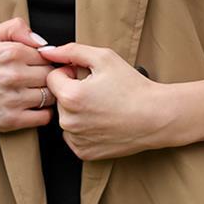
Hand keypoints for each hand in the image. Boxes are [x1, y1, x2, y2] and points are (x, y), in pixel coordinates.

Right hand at [0, 17, 59, 132]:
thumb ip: (15, 28)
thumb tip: (42, 42)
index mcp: (9, 52)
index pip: (46, 56)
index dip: (45, 61)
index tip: (36, 67)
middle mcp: (12, 75)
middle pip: (51, 75)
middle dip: (48, 78)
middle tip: (37, 81)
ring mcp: (13, 98)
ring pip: (51, 96)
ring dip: (47, 95)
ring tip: (35, 94)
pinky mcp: (11, 119)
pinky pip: (44, 117)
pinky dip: (44, 113)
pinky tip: (33, 108)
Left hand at [38, 41, 170, 159]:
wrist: (156, 117)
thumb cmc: (133, 88)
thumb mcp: (104, 58)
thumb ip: (72, 51)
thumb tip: (47, 52)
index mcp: (70, 96)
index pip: (52, 78)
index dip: (70, 72)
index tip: (88, 76)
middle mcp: (69, 121)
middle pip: (58, 99)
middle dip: (73, 92)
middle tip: (99, 92)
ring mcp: (76, 139)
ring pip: (66, 118)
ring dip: (78, 111)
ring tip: (103, 107)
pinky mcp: (84, 152)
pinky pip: (74, 136)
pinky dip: (84, 128)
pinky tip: (103, 122)